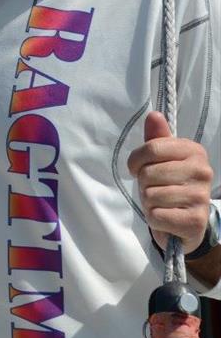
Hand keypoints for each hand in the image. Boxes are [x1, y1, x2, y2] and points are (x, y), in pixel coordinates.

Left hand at [128, 111, 212, 253]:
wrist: (186, 221)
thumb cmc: (168, 183)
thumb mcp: (161, 159)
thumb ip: (155, 138)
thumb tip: (153, 115)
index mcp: (194, 151)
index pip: (151, 148)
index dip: (135, 160)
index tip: (136, 168)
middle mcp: (203, 171)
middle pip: (148, 173)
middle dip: (143, 184)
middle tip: (154, 188)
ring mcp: (201, 197)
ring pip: (151, 195)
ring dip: (148, 202)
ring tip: (161, 203)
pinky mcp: (195, 221)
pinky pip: (156, 215)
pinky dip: (153, 218)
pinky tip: (166, 217)